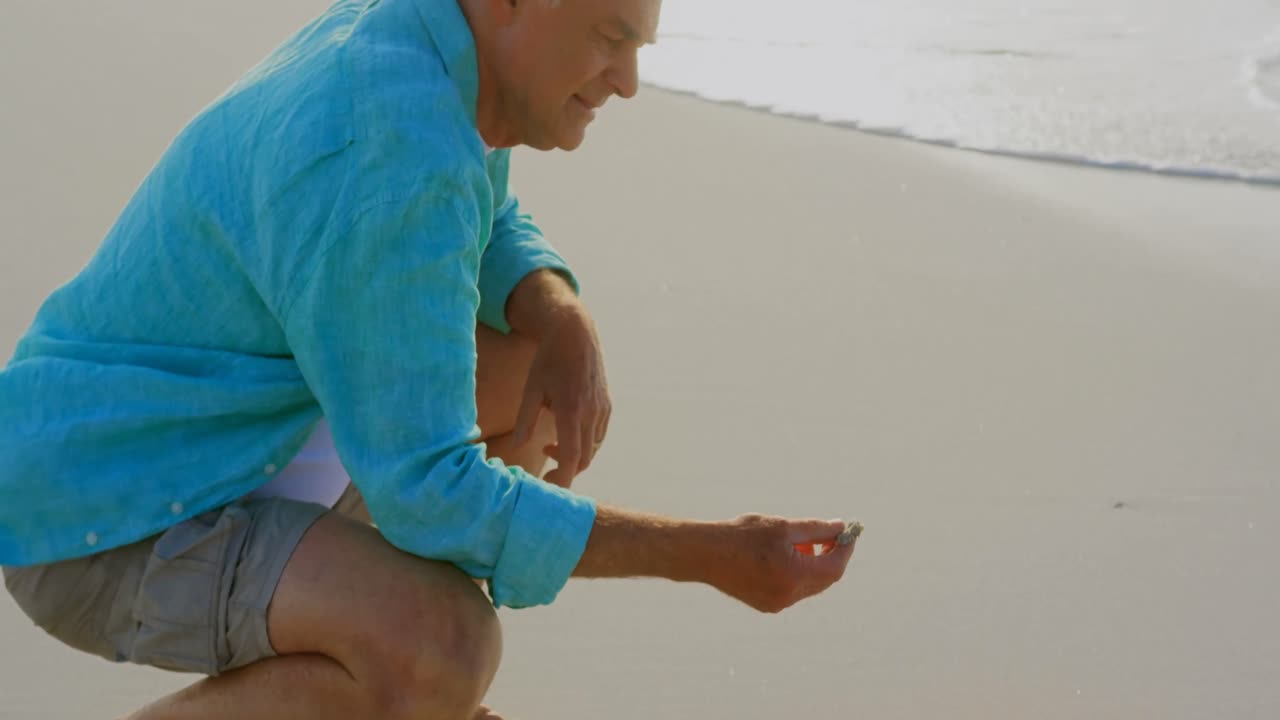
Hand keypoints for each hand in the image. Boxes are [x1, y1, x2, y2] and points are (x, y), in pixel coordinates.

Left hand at [511, 305, 610, 487]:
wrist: (575, 334)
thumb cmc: (548, 360)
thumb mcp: (531, 388)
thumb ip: (524, 420)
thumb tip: (518, 447)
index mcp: (571, 410)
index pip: (572, 458)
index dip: (562, 479)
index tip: (548, 485)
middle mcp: (591, 413)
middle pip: (584, 459)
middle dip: (566, 471)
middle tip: (545, 471)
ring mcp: (602, 409)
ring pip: (593, 448)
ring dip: (575, 456)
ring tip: (551, 445)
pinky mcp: (606, 405)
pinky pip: (599, 435)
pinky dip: (585, 443)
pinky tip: (567, 432)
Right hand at [709, 514, 855, 612]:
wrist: (706, 554)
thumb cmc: (742, 535)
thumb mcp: (782, 526)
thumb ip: (816, 528)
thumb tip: (840, 528)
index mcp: (794, 574)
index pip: (834, 567)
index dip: (845, 549)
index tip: (849, 533)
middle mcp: (788, 595)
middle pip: (825, 579)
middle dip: (831, 557)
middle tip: (832, 536)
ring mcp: (777, 604)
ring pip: (810, 586)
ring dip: (814, 566)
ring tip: (803, 543)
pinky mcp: (767, 606)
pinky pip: (794, 592)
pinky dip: (798, 575)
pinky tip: (786, 557)